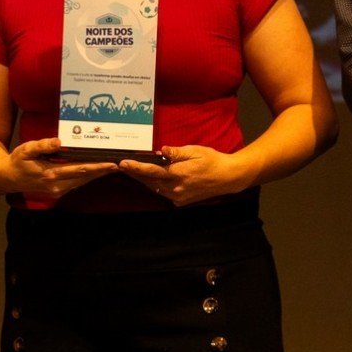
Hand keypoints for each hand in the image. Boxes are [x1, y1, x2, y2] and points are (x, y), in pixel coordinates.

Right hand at [4, 137, 115, 198]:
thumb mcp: (26, 150)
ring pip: (83, 182)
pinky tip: (97, 171)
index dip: (97, 167)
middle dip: (103, 171)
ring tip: (113, 167)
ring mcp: (58, 190)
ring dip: (97, 175)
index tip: (111, 163)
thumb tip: (59, 142)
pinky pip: (77, 183)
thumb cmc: (18, 161)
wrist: (8, 178)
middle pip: (85, 177)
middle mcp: (57, 185)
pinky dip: (88, 177)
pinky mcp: (58, 191)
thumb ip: (43, 146)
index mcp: (50, 174)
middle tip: (120, 164)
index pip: (79, 169)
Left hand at [118, 145, 252, 206]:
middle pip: (149, 182)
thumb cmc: (212, 160)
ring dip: (144, 180)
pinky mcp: (182, 201)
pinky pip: (164, 193)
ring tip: (133, 171)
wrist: (228, 177)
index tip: (122, 163)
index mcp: (178, 174)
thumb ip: (176, 152)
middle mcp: (176, 188)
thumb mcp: (195, 151)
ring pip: (156, 188)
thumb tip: (160, 150)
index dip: (135, 168)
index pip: (151, 171)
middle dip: (136, 174)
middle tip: (123, 166)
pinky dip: (156, 186)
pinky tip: (152, 179)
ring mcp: (178, 197)